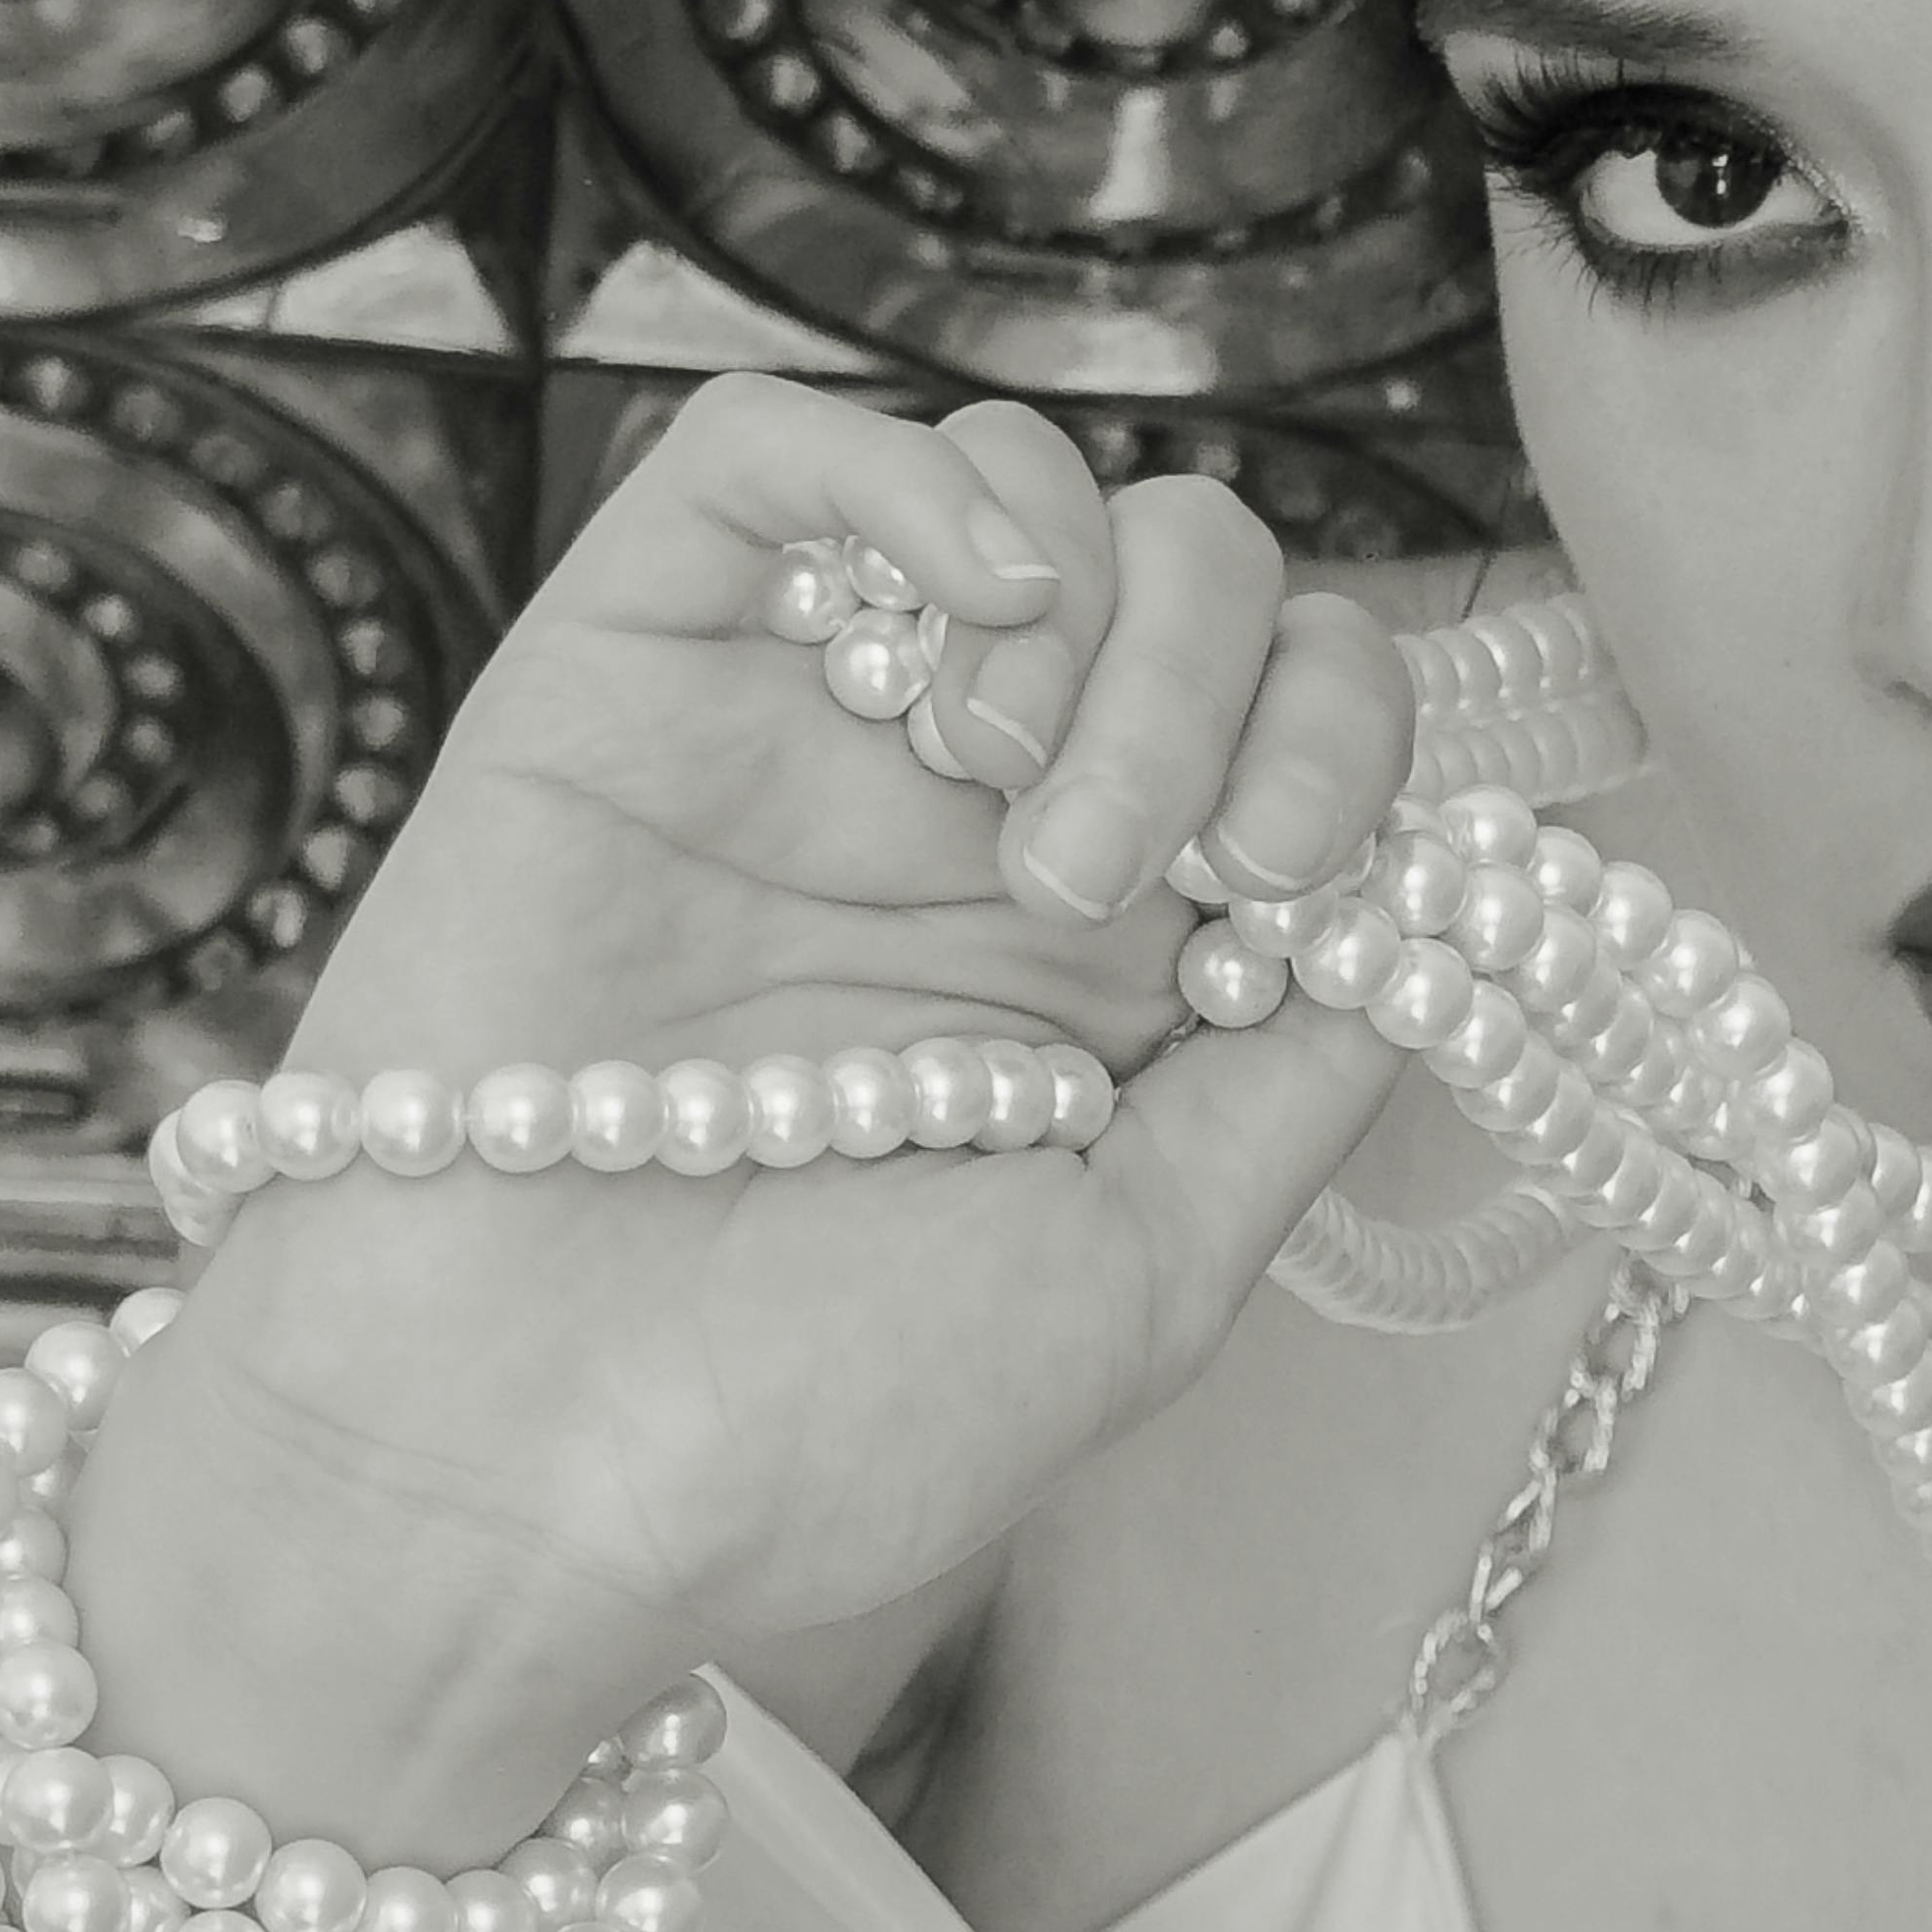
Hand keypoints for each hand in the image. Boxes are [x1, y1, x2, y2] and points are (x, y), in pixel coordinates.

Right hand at [59, 378, 1422, 1847]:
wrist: (502, 1476)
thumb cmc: (798, 1424)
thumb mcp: (1141, 1280)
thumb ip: (1292, 1091)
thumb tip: (1430, 916)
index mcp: (1109, 948)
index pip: (1300, 713)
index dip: (1341, 739)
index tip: (1285, 882)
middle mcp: (968, 812)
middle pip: (1189, 571)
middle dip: (1217, 678)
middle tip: (1119, 868)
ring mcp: (798, 728)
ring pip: (1013, 483)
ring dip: (1084, 597)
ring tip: (1008, 786)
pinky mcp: (628, 670)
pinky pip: (763, 456)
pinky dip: (906, 470)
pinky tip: (972, 588)